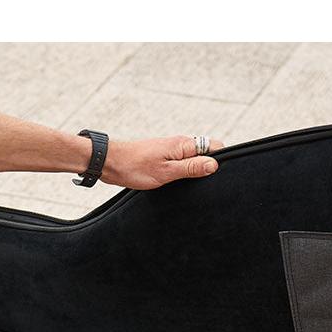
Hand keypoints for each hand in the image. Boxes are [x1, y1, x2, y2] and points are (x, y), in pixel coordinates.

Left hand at [102, 134, 225, 189]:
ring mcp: (171, 151)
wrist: (110, 162)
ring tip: (194, 187)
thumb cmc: (135, 166)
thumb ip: (191, 168)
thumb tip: (214, 165)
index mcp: (184, 145)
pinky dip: (184, 173)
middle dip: (209, 168)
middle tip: (207, 186)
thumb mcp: (166, 172)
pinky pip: (181, 164)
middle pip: (206, 153)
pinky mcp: (163, 158)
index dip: (221, 161)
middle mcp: (180, 145)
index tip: (220, 176)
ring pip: (193, 159)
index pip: (215, 147)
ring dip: (196, 172)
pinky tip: (180, 184)